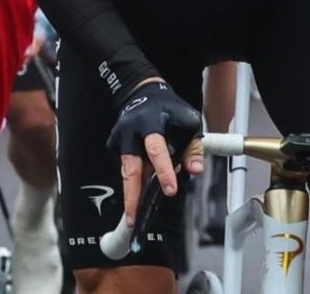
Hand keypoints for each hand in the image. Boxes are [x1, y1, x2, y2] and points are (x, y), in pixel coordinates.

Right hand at [106, 79, 202, 227]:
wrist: (142, 92)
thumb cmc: (169, 109)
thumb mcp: (188, 122)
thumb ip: (192, 148)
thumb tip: (195, 171)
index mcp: (151, 123)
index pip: (157, 150)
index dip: (164, 171)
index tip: (170, 190)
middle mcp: (131, 132)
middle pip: (130, 168)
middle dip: (132, 194)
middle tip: (133, 217)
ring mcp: (119, 139)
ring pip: (127, 172)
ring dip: (131, 194)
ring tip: (133, 217)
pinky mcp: (114, 145)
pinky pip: (127, 167)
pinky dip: (134, 179)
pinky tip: (137, 192)